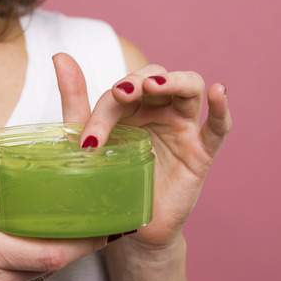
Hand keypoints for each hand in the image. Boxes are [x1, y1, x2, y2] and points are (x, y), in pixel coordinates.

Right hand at [0, 141, 106, 280]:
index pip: (48, 253)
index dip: (84, 240)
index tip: (107, 223)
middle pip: (54, 265)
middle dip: (81, 244)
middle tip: (104, 223)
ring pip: (41, 277)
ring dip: (57, 256)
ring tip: (72, 230)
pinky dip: (33, 269)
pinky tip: (30, 251)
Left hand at [53, 53, 231, 250]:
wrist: (128, 225)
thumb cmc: (110, 179)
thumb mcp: (87, 141)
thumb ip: (75, 99)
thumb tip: (59, 56)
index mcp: (130, 105)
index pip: (120, 94)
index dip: (104, 112)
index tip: (88, 143)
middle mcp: (158, 109)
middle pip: (156, 77)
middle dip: (139, 81)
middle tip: (122, 93)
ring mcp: (183, 127)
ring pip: (189, 87)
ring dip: (174, 81)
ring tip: (155, 85)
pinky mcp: (201, 152)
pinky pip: (218, 127)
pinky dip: (221, 109)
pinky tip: (218, 92)